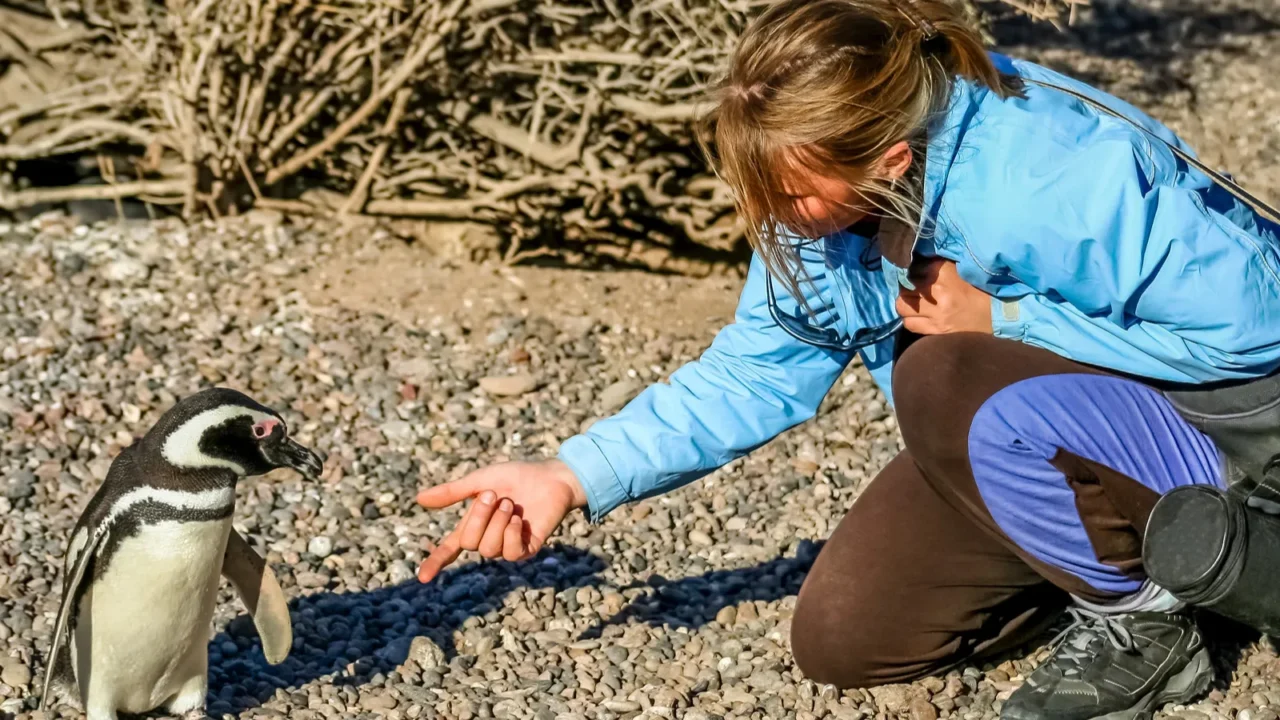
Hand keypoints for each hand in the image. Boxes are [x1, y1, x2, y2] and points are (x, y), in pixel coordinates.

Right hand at [414, 459, 586, 582]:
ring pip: (488, 549)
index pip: (450, 548)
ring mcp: (508, 546)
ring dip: (498, 522)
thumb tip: (418, 499)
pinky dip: (511, 534)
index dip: (436, 562)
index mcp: (474, 524)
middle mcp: (488, 538)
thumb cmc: (516, 476)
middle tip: (494, 496)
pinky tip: (518, 520)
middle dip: (479, 517)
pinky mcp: (526, 550)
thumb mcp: (480, 481)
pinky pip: (510, 553)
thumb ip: (452, 493)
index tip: (422, 578)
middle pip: (470, 543)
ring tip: (511, 505)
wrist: (550, 476)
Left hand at [895, 258, 993, 334]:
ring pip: (902, 306)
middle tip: (911, 287)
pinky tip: (917, 315)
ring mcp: (936, 313)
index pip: (916, 267)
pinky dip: (910, 319)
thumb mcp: (963, 269)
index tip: (917, 271)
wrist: (1002, 315)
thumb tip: (921, 262)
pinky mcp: (937, 330)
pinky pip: (910, 324)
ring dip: (905, 302)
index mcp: (946, 272)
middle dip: (906, 286)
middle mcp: (938, 292)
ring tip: (912, 301)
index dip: (914, 269)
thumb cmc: (984, 290)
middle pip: (905, 286)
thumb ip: (941, 265)